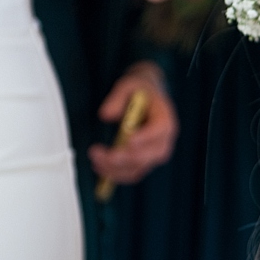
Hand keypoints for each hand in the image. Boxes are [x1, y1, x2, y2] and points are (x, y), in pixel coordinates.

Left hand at [88, 63, 178, 184]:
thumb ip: (117, 98)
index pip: (160, 130)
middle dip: (121, 158)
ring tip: (94, 160)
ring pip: (137, 168)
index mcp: (165, 118)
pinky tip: (99, 167)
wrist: (146, 98)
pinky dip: (115, 174)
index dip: (145, 137)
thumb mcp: (128, 85)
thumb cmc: (139, 91)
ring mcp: (154, 154)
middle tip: (98, 153)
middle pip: (148, 156)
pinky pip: (132, 173)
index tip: (128, 140)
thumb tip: (105, 115)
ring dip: (114, 169)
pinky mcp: (145, 162)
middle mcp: (164, 140)